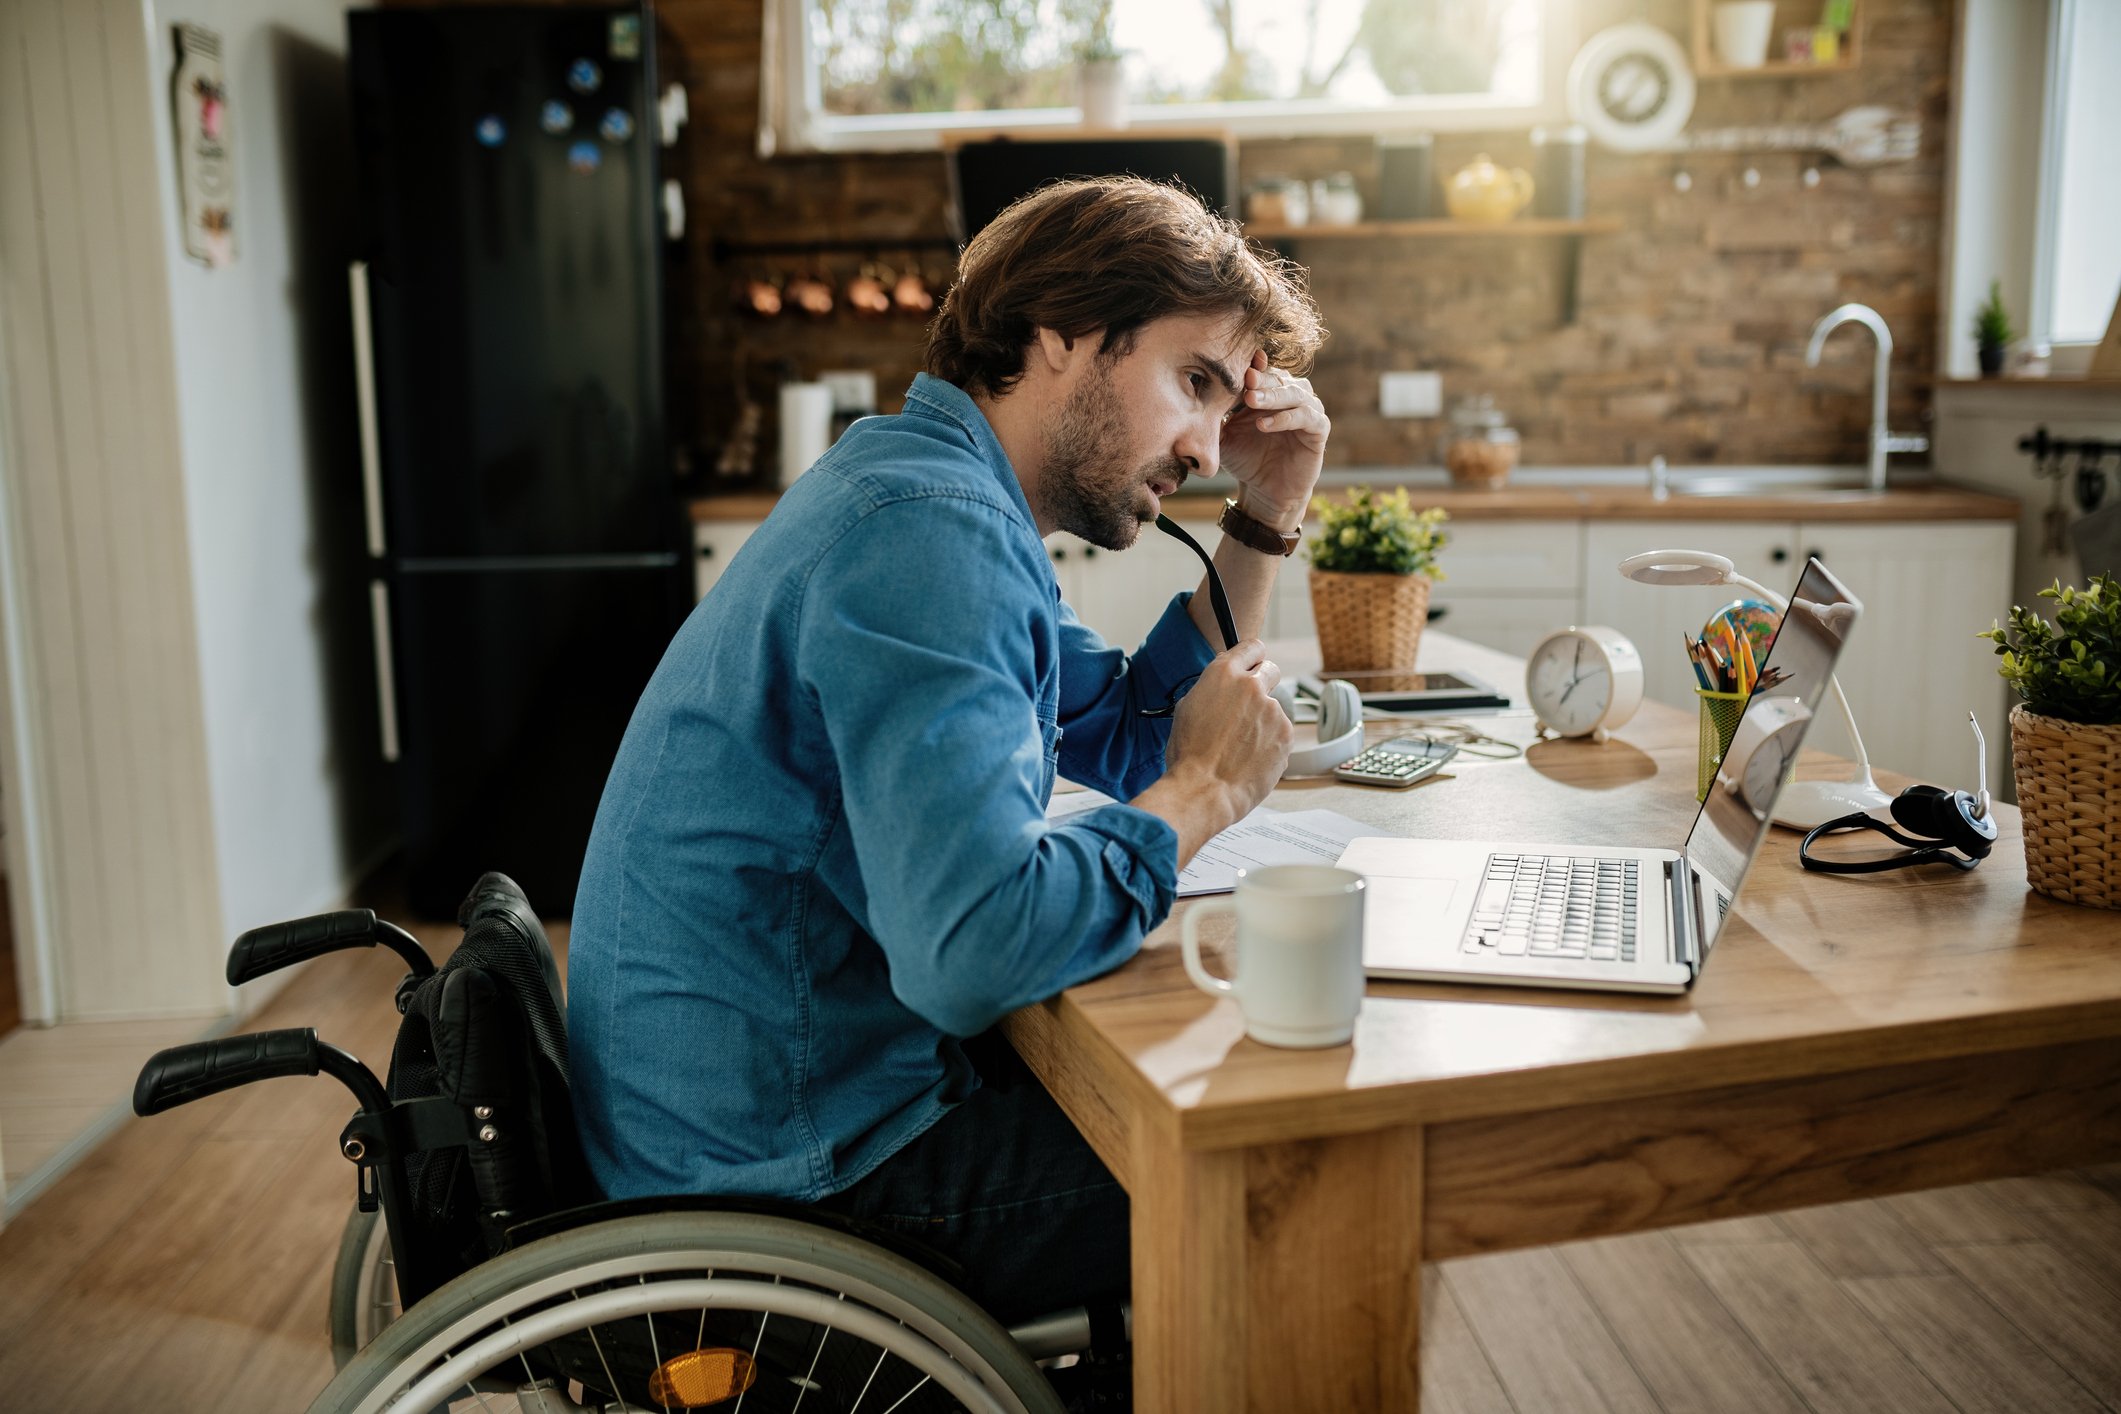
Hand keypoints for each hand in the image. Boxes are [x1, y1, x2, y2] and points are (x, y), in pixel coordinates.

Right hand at [1163, 639, 1292, 824]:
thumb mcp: (1188, 709)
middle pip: (1270, 671)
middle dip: (1263, 684)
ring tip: (1240, 746)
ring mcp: (1272, 710)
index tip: (1253, 664)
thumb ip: (1213, 690)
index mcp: (1223, 674)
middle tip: (1249, 707)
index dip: (1252, 657)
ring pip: (1273, 708)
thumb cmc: (1189, 755)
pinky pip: (1280, 733)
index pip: (1251, 647)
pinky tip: (1250, 758)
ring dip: (1263, 721)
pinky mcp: (1286, 734)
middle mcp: (1252, 686)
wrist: (1204, 789)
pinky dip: (1270, 743)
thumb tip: (1224, 690)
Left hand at [1217, 351, 1329, 528]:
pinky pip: (1308, 417)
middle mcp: (1292, 396)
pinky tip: (1264, 424)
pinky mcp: (1318, 431)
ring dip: (1273, 395)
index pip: (1263, 371)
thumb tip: (1194, 392)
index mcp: (1270, 391)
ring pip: (1296, 393)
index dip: (1252, 366)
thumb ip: (1216, 414)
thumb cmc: (1244, 458)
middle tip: (1245, 379)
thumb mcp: (1224, 435)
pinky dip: (1286, 418)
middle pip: (1280, 378)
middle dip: (1261, 379)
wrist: (1265, 490)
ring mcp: (1308, 411)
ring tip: (1251, 400)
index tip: (1236, 364)